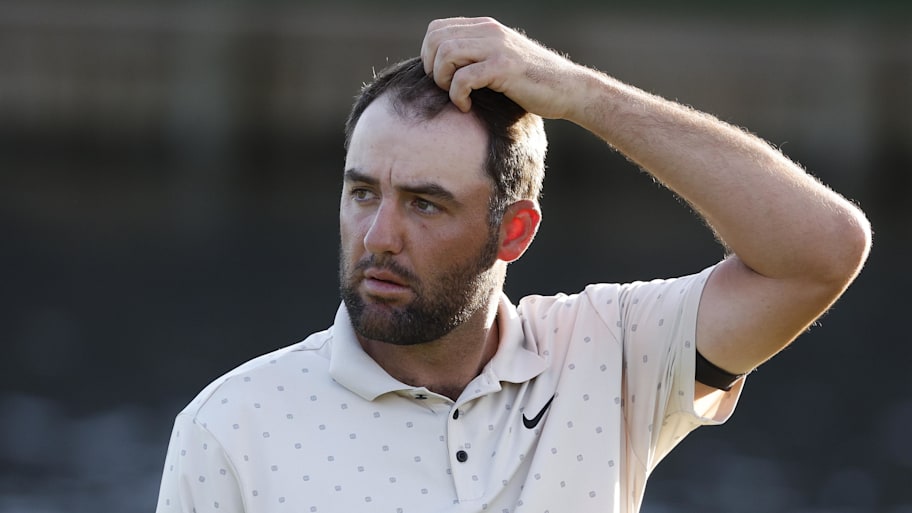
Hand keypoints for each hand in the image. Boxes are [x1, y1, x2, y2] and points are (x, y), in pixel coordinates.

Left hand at [420, 17, 586, 118]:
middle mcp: (490, 31)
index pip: (437, 29)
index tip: (439, 77)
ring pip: (446, 54)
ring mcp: (497, 47)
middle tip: (444, 88)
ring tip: (455, 96)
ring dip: (442, 80)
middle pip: (436, 39)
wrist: (568, 89)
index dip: (428, 54)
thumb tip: (440, 67)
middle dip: (431, 67)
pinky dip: (457, 95)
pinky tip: (466, 105)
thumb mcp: (500, 60)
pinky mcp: (504, 68)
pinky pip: (464, 78)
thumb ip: (476, 55)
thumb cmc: (532, 83)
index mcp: (485, 27)